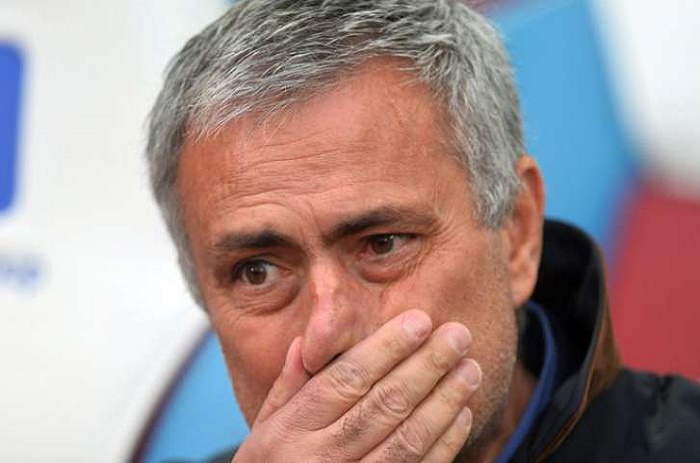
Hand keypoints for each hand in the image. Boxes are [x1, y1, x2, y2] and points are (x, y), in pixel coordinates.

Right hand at [232, 310, 481, 461]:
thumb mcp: (264, 428)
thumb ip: (287, 387)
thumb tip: (306, 342)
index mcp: (293, 428)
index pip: (347, 379)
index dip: (386, 348)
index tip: (420, 320)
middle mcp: (322, 456)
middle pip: (384, 404)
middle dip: (426, 366)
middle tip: (458, 335)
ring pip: (407, 438)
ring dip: (444, 401)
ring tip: (470, 369)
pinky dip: (444, 443)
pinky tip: (462, 413)